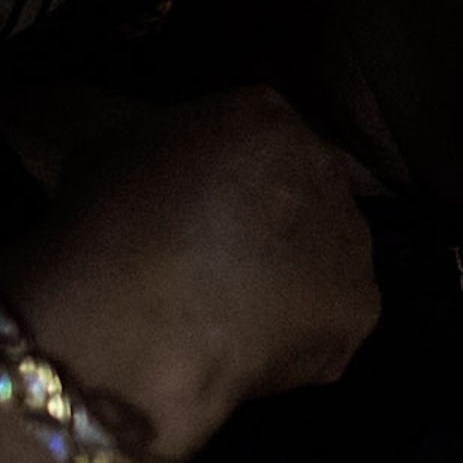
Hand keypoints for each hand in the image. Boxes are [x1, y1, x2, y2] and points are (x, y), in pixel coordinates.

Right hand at [0, 85, 381, 462]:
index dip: (231, 184)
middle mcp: (325, 167)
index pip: (262, 141)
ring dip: (292, 279)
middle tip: (220, 267)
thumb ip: (170, 150)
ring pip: (327, 256)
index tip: (199, 216)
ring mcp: (352, 238)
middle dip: (271, 225)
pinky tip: (249, 347)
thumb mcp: (113, 150)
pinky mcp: (361, 305)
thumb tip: (179, 175)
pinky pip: (331, 318)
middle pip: (304, 193)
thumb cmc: (101, 227)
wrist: (129, 316)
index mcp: (266, 114)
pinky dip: (298, 335)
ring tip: (232, 314)